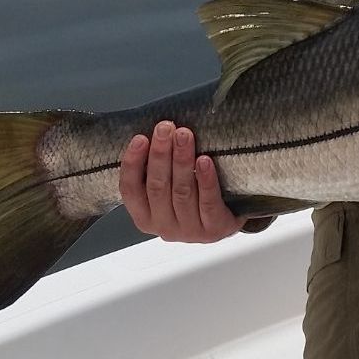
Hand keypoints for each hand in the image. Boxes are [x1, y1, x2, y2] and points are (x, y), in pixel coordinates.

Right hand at [119, 120, 247, 241]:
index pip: (130, 190)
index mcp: (145, 216)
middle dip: (160, 154)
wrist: (227, 220)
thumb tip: (153, 134)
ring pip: (182, 192)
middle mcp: (164, 227)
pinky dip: (205, 180)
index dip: (132, 164)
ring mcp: (189, 230)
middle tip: (165, 128)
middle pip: (157, 187)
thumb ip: (156, 170)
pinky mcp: (214, 229)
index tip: (140, 138)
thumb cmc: (193, 198)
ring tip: (184, 136)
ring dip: (182, 160)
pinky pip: (208, 203)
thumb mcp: (168, 188)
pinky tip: (205, 160)